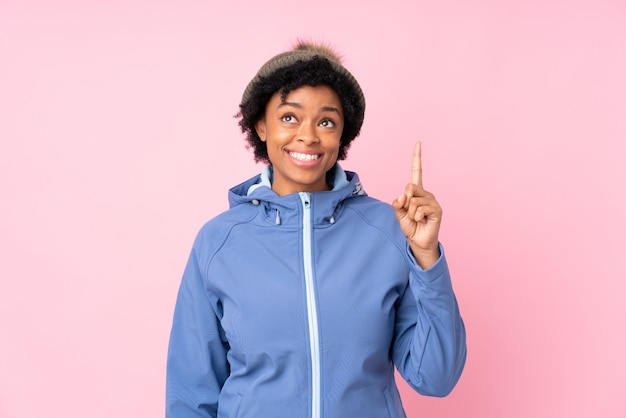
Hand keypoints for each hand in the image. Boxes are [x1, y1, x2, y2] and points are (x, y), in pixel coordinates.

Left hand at [392, 141, 441, 268]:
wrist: (418, 241)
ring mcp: (432, 200)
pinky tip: (422, 221)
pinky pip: (419, 208)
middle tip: (409, 213)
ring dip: (410, 213)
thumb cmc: (410, 226)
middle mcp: (425, 193)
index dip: (417, 157)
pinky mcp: (437, 209)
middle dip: (404, 201)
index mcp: (416, 192)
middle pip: (409, 187)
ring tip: (416, 219)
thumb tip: (403, 196)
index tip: (418, 142)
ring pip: (413, 200)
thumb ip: (399, 203)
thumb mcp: (399, 213)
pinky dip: (416, 217)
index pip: (417, 171)